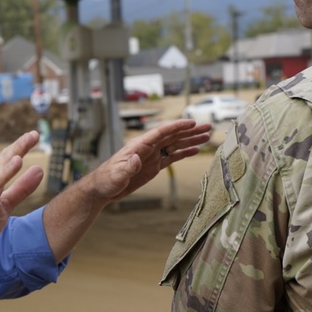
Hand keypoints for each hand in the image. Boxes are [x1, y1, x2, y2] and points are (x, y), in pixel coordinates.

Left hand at [85, 119, 210, 202]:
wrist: (103, 188)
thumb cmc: (106, 180)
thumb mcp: (116, 175)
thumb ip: (127, 167)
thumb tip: (137, 158)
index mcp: (139, 145)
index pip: (161, 132)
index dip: (177, 126)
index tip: (192, 123)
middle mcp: (148, 147)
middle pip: (172, 135)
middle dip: (190, 131)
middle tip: (207, 126)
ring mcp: (152, 155)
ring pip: (175, 144)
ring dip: (190, 140)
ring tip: (207, 136)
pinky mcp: (154, 165)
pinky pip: (172, 156)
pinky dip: (184, 152)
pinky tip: (195, 150)